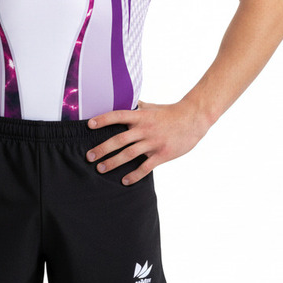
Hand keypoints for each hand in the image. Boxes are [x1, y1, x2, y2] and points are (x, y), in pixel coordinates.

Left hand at [86, 100, 209, 184]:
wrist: (193, 119)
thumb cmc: (170, 112)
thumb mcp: (152, 107)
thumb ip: (137, 106)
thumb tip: (124, 101)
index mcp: (141, 116)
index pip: (118, 116)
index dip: (103, 119)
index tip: (89, 125)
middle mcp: (145, 129)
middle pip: (119, 139)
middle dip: (102, 148)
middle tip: (89, 156)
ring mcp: (154, 142)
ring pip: (129, 154)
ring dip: (113, 162)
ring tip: (100, 169)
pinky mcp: (163, 154)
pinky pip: (146, 167)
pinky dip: (134, 175)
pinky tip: (124, 181)